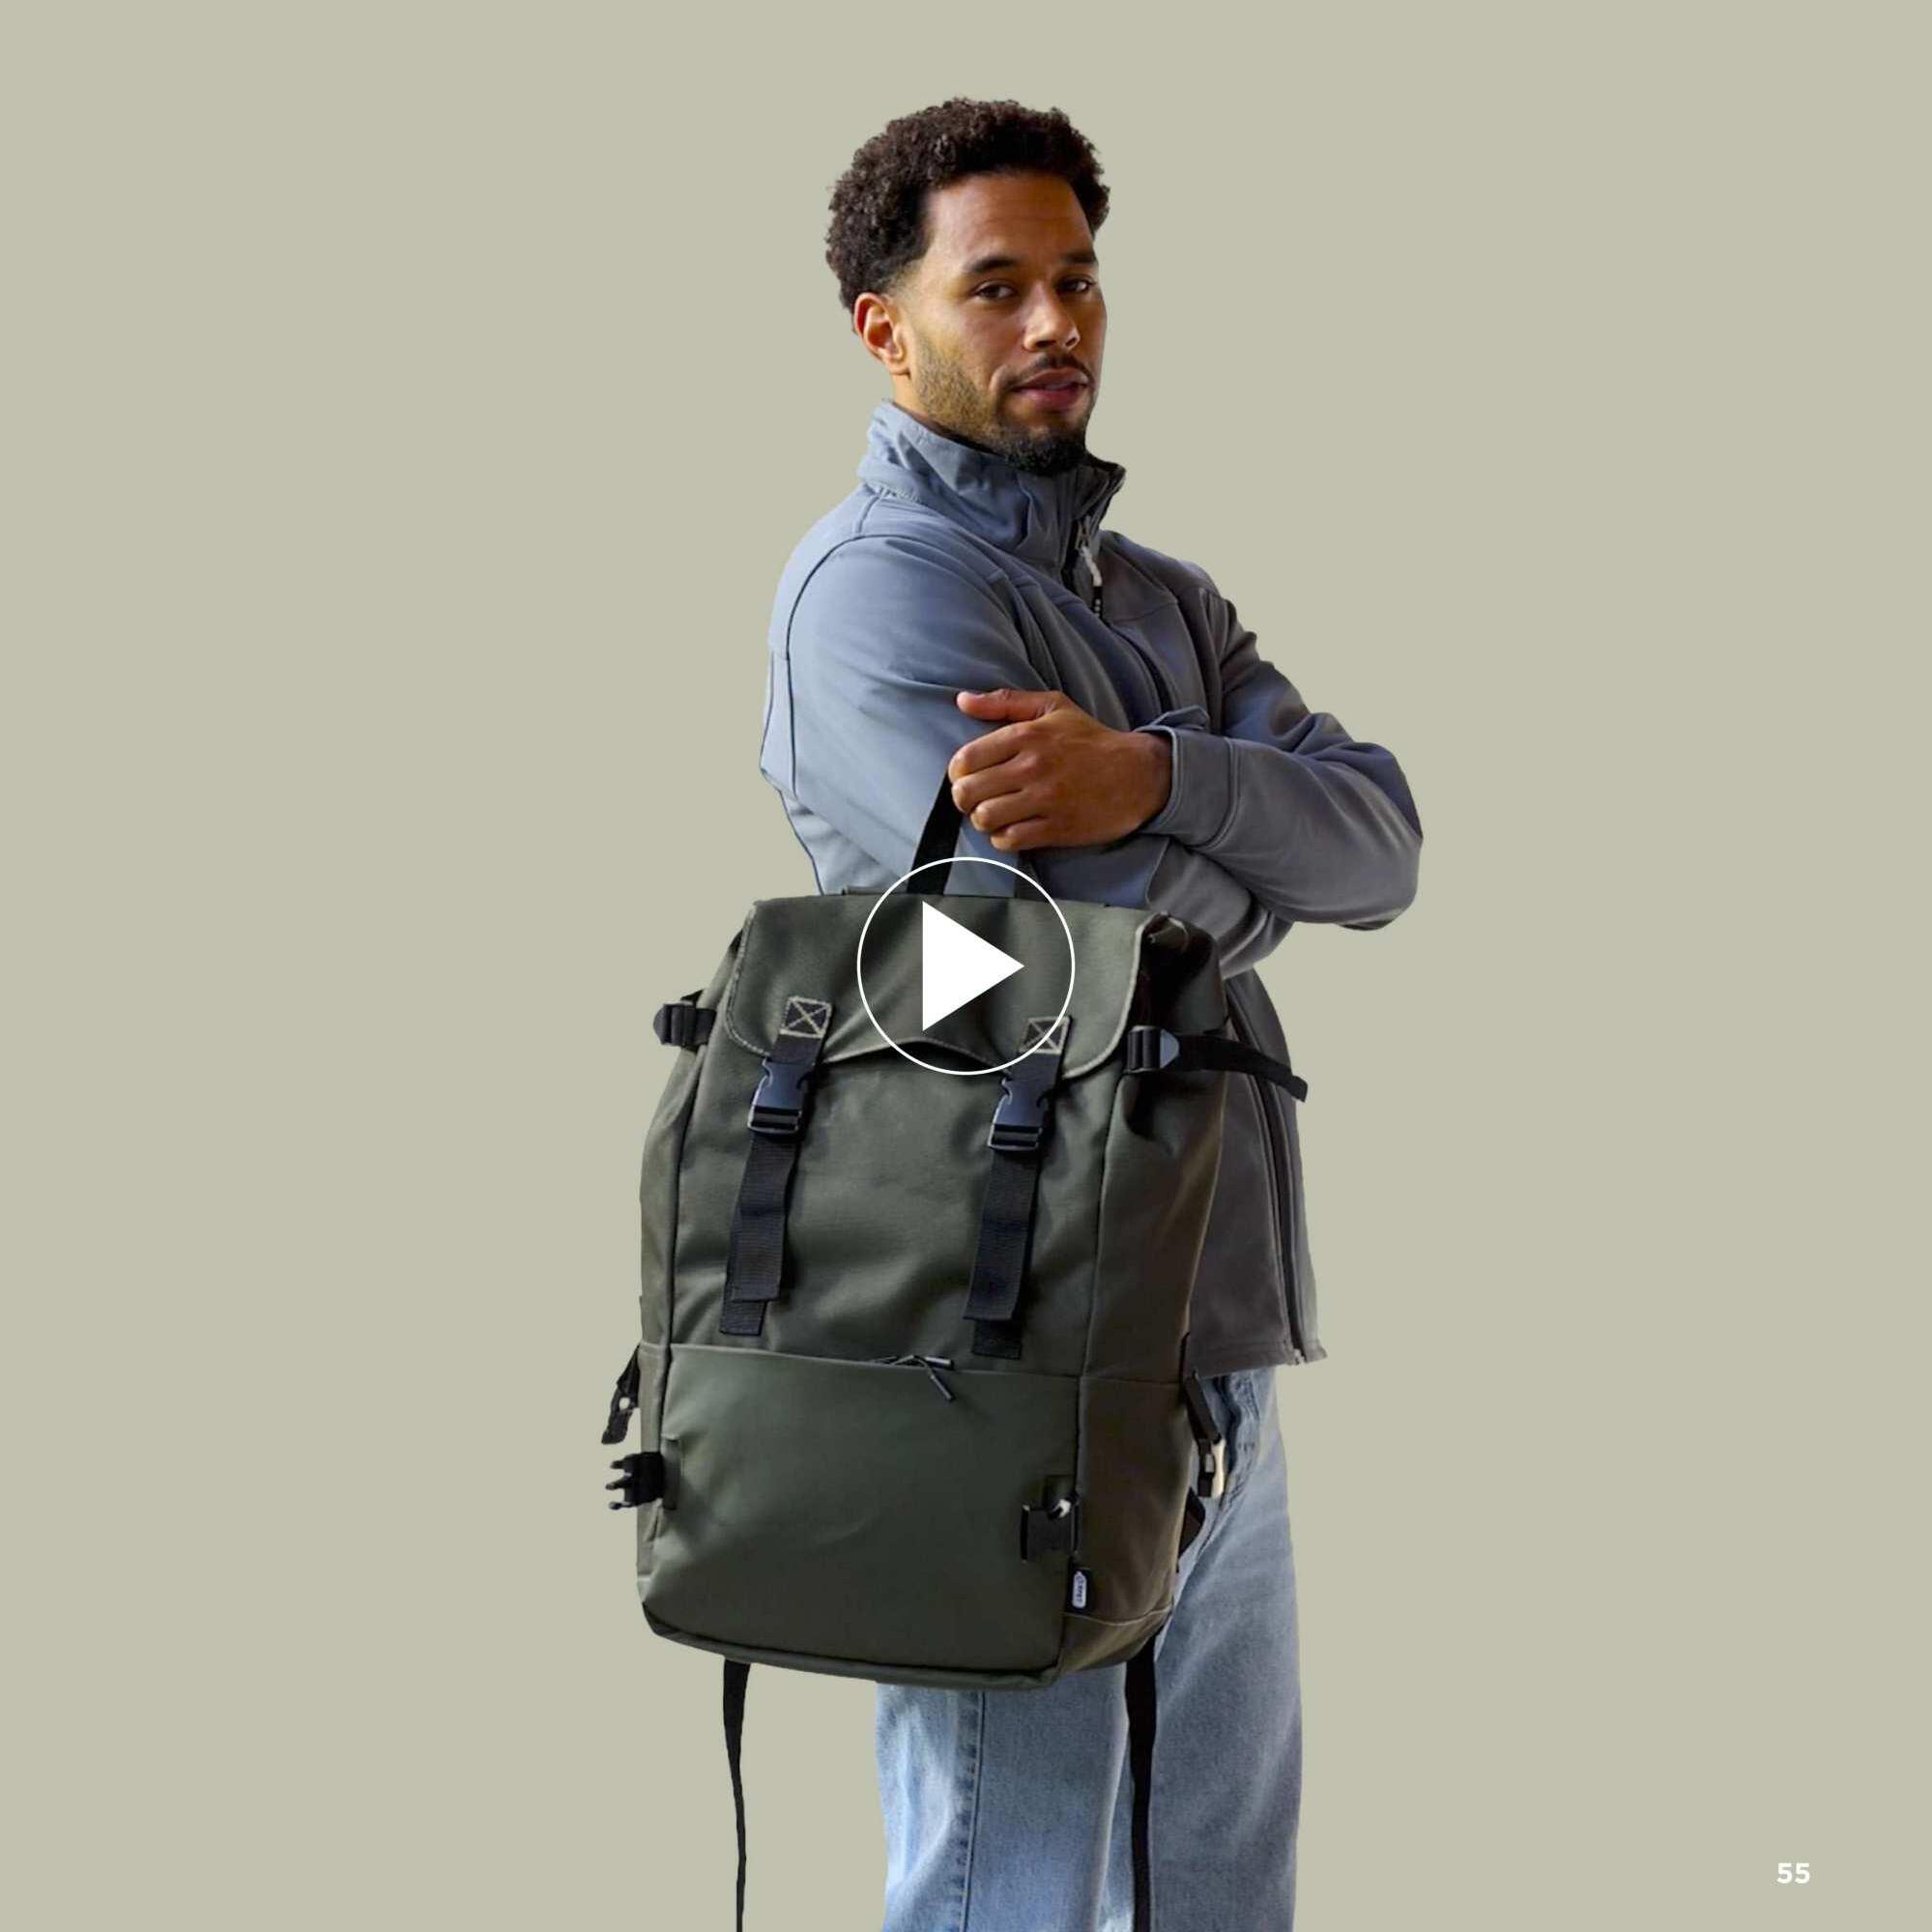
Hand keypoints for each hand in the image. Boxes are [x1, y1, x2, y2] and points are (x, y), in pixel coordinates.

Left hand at [947, 688, 1172, 852]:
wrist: (1137, 773)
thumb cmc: (1091, 740)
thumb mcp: (1053, 707)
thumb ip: (1005, 701)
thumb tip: (962, 700)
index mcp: (1027, 735)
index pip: (965, 759)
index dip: (957, 773)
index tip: (966, 777)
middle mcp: (1033, 767)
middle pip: (969, 792)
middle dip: (964, 799)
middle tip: (976, 799)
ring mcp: (1045, 799)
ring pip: (985, 818)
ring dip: (982, 820)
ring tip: (994, 814)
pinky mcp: (1057, 827)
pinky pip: (1010, 839)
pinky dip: (1003, 838)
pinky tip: (1012, 828)